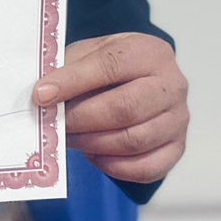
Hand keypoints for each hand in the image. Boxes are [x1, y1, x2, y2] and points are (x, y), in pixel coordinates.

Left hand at [33, 33, 188, 186]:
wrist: (142, 79)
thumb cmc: (112, 67)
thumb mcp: (90, 53)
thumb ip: (69, 69)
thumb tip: (43, 96)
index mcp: (150, 52)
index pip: (110, 65)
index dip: (73, 82)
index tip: (41, 95)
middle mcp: (172, 85)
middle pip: (125, 108)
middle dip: (82, 119)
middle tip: (56, 124)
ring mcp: (178, 119)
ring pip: (133, 141)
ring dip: (93, 144)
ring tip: (71, 138)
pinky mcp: (177, 148)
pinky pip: (145, 168)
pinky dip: (113, 166)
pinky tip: (94, 154)